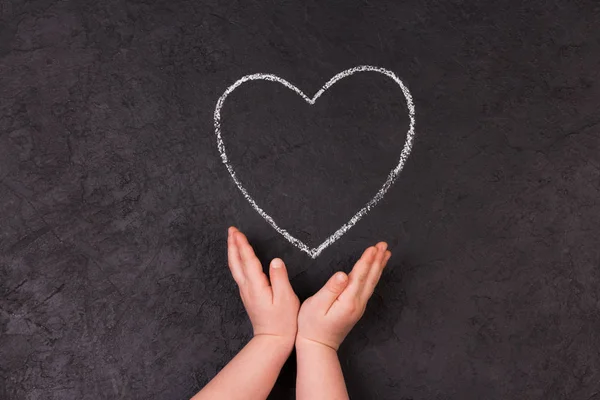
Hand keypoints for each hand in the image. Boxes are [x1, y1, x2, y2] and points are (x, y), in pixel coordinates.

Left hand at [227, 227, 299, 344]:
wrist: (272, 340)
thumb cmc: (283, 321)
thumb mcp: (286, 298)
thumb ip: (279, 278)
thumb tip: (275, 260)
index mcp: (256, 285)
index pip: (248, 260)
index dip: (242, 245)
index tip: (237, 232)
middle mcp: (247, 287)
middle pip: (236, 262)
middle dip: (233, 244)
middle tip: (231, 230)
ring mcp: (246, 292)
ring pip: (235, 267)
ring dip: (233, 252)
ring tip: (233, 239)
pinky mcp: (248, 295)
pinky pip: (239, 273)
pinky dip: (237, 261)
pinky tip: (240, 259)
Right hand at [296, 243, 390, 350]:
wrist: (318, 346)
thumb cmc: (312, 326)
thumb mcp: (316, 305)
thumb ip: (331, 289)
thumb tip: (343, 275)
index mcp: (348, 301)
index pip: (360, 276)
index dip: (366, 260)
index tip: (373, 247)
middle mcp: (357, 304)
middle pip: (370, 278)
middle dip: (377, 260)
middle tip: (384, 245)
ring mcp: (359, 307)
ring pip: (372, 283)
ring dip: (378, 266)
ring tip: (385, 254)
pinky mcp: (356, 308)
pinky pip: (368, 287)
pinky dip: (374, 276)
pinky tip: (375, 271)